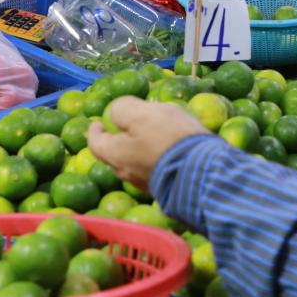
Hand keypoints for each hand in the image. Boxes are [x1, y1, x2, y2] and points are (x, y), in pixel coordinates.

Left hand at [87, 96, 205, 191]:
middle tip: (125, 126)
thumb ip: (122, 109)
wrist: (202, 171)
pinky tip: (168, 148)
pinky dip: (153, 157)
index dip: (94, 131)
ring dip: (137, 148)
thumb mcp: (141, 114)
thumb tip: (115, 111)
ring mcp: (146, 183)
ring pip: (133, 162)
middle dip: (117, 139)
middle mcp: (126, 174)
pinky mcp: (165, 187)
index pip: (95, 143)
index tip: (97, 122)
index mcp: (115, 155)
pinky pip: (153, 168)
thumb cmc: (167, 138)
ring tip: (151, 133)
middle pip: (114, 154)